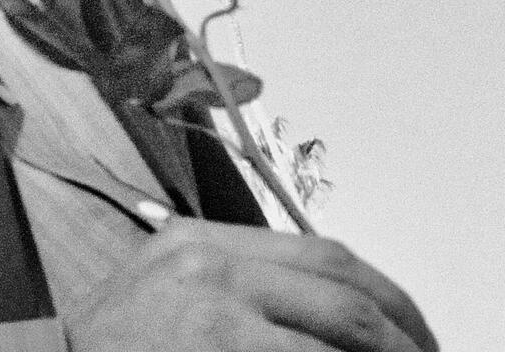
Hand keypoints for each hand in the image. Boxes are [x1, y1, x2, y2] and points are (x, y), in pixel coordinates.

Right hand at [64, 219, 436, 351]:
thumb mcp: (165, 297)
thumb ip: (235, 294)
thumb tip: (323, 326)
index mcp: (199, 243)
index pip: (320, 253)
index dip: (384, 296)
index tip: (411, 334)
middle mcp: (209, 263)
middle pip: (343, 287)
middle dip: (405, 334)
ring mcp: (214, 312)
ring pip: (341, 332)